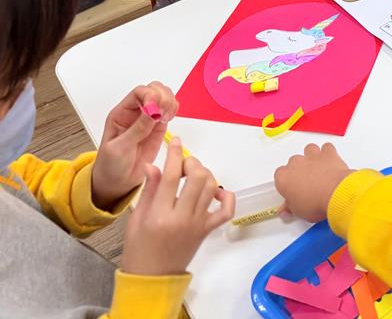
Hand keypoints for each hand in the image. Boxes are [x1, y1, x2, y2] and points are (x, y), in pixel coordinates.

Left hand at [92, 83, 177, 210]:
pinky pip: (169, 110)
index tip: (155, 108)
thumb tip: (152, 111)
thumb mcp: (120, 148)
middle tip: (164, 112)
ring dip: (170, 102)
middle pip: (154, 89)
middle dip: (163, 96)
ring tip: (167, 117)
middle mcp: (135, 112)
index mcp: (121, 114)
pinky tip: (169, 119)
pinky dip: (174, 110)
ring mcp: (148, 119)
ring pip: (164, 97)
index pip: (138, 93)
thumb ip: (137, 129)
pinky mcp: (159, 127)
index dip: (149, 95)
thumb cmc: (111, 166)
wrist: (117, 182)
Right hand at [120, 139, 234, 276]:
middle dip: (192, 163)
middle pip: (197, 177)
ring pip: (211, 187)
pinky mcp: (208, 230)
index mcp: (159, 214)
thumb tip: (153, 165)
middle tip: (182, 165)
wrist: (152, 278)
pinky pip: (226, 210)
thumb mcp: (136, 218)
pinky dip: (225, 196)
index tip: (176, 142)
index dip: (174, 154)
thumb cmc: (139, 249)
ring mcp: (198, 224)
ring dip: (205, 175)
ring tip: (193, 176)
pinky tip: (214, 192)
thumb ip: (148, 190)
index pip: (169, 176)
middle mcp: (181, 218)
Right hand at [274, 143, 352, 222]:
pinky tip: (330, 161)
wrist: (336, 194)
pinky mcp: (328, 153)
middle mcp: (296, 164)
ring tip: (318, 169)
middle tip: (307, 183)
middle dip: (299, 170)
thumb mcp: (299, 211)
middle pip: (293, 162)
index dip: (288, 183)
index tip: (293, 191)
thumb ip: (290, 207)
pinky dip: (328, 153)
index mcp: (284, 178)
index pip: (280, 176)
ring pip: (309, 150)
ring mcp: (312, 156)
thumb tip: (287, 210)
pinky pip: (326, 148)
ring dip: (312, 157)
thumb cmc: (316, 202)